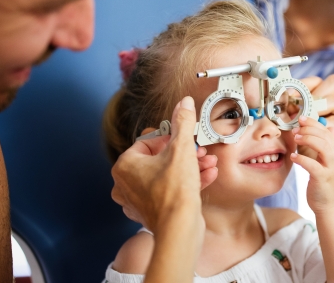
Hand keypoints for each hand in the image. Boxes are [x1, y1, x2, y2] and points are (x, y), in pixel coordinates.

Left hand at [111, 97, 217, 233]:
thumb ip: (182, 123)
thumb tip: (182, 103)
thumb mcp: (182, 148)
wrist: (180, 229)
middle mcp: (126, 183)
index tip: (185, 139)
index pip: (148, 142)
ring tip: (208, 163)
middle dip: (185, 154)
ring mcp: (138, 200)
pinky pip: (169, 191)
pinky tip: (207, 176)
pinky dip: (187, 183)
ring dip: (190, 167)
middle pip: (159, 159)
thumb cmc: (174, 192)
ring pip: (167, 175)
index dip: (171, 139)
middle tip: (200, 152)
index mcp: (125, 165)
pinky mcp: (151, 212)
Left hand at [290, 116, 333, 213]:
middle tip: (295, 129)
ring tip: (295, 138)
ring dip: (308, 139)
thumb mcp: (328, 162)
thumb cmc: (325, 184)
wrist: (331, 207)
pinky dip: (302, 159)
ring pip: (323, 147)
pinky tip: (293, 157)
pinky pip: (313, 165)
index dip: (313, 123)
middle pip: (325, 136)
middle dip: (309, 129)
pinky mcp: (324, 179)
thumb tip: (329, 127)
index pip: (327, 131)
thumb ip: (327, 145)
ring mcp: (332, 168)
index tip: (300, 119)